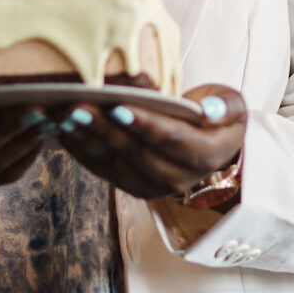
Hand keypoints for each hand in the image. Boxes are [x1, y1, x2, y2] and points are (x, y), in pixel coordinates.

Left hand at [49, 84, 246, 202]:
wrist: (207, 144)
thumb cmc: (216, 117)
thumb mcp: (232, 106)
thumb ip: (225, 106)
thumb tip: (206, 110)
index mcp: (206, 157)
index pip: (172, 140)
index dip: (145, 124)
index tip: (119, 106)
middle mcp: (177, 179)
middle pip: (136, 153)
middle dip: (104, 129)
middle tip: (78, 106)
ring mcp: (150, 187)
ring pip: (113, 162)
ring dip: (86, 138)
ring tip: (64, 114)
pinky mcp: (129, 185)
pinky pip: (100, 167)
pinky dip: (79, 147)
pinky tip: (61, 127)